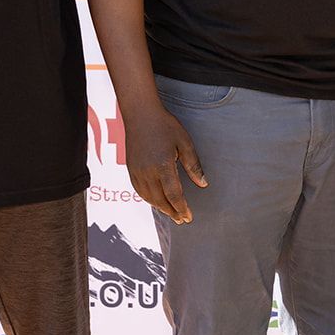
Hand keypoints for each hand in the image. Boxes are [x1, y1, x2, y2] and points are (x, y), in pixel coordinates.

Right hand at [126, 104, 207, 223]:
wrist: (140, 114)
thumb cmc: (165, 126)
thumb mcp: (185, 143)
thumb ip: (193, 165)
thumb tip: (203, 184)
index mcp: (163, 166)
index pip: (174, 195)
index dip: (182, 208)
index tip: (189, 217)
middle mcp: (147, 172)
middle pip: (160, 200)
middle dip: (172, 212)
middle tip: (183, 219)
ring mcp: (137, 172)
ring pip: (149, 198)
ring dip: (161, 208)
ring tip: (172, 214)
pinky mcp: (130, 169)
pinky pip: (140, 191)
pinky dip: (149, 199)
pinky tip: (157, 201)